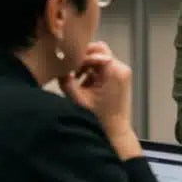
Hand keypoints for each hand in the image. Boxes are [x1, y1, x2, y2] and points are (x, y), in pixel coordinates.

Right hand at [58, 42, 140, 157]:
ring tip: (76, 80)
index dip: (80, 56)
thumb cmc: (99, 117)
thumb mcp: (78, 99)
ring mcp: (122, 73)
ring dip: (86, 67)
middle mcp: (122, 68)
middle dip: (83, 59)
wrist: (115, 131)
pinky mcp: (120, 78)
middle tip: (71, 70)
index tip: (68, 64)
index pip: (96, 50)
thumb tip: (58, 66)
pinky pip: (103, 68)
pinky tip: (83, 85)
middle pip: (99, 51)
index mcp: (114, 71)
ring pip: (100, 59)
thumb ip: (67, 81)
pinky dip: (92, 73)